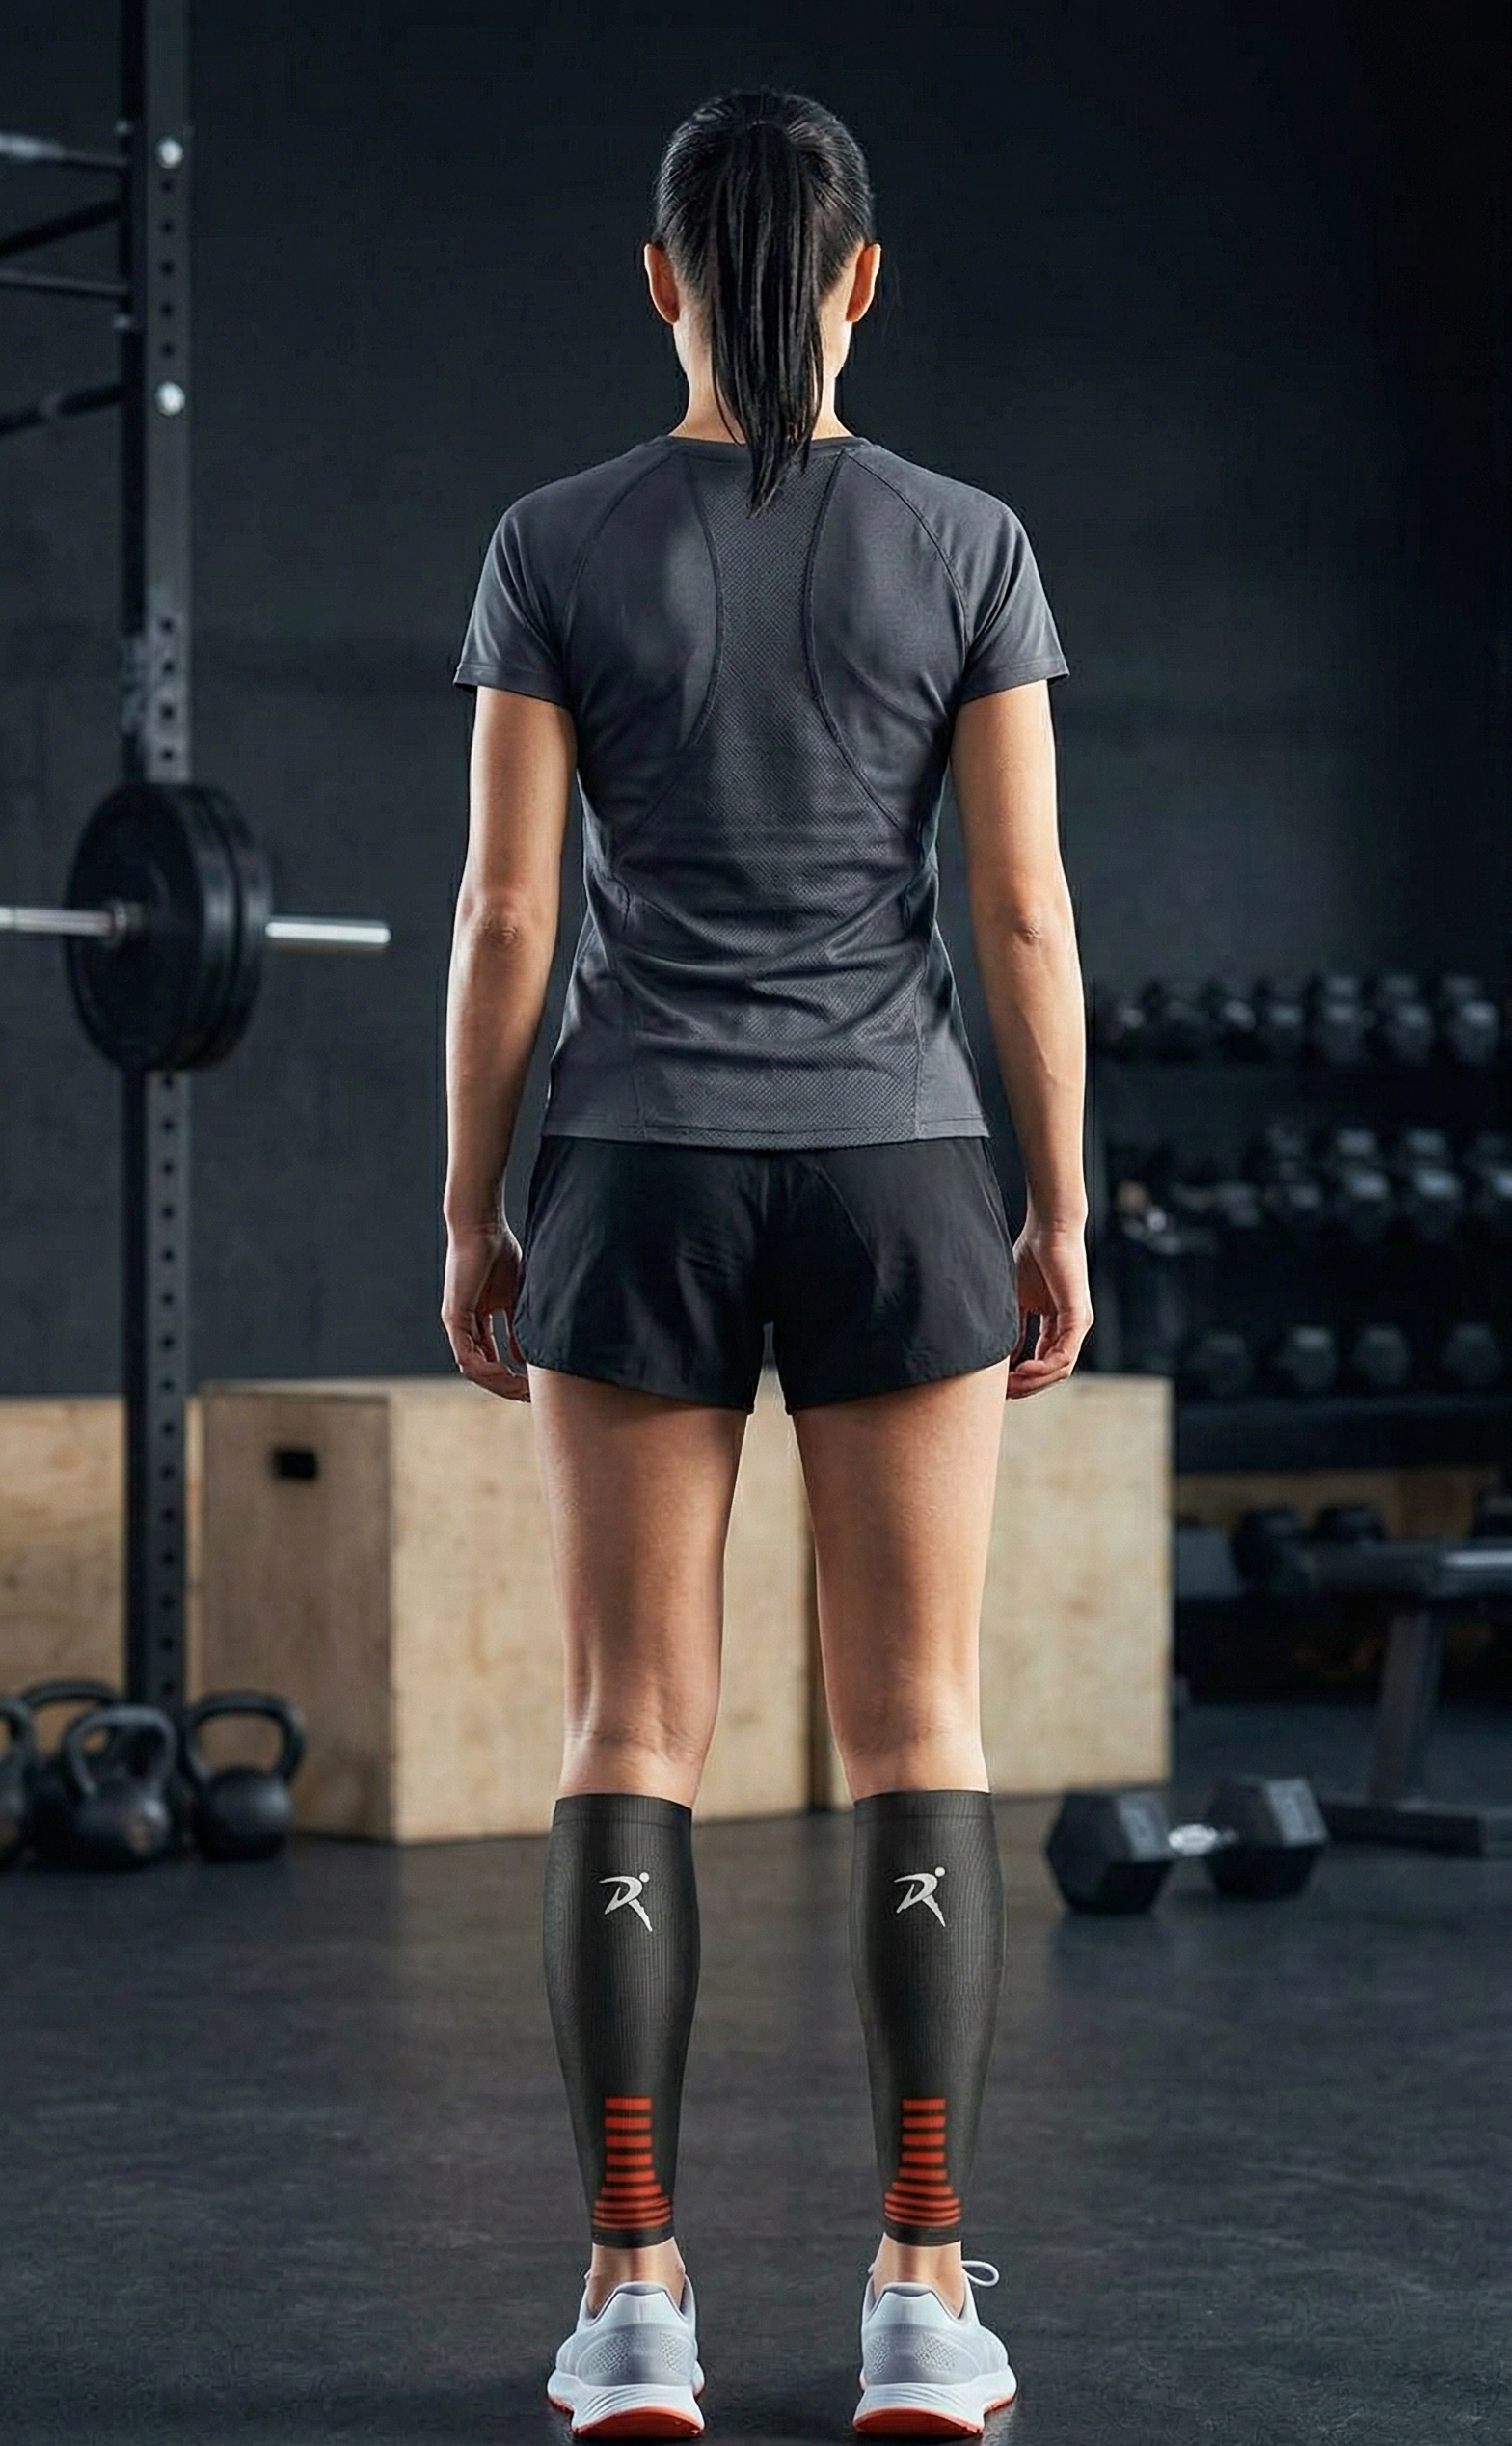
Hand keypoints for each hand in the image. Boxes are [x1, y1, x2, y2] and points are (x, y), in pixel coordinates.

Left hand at [441, 1222, 530, 1401]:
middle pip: (482, 1370)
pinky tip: (506, 1373)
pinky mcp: (454, 1316)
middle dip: (507, 1386)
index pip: (491, 1359)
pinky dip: (486, 1368)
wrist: (484, 1227)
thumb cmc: (501, 1253)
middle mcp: (464, 1326)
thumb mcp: (516, 1299)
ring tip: (521, 1389)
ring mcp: (457, 1323)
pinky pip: (466, 1354)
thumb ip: (519, 1328)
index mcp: (477, 1321)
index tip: (534, 1387)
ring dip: (498, 1383)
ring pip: (473, 1368)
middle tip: (530, 1396)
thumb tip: (526, 1360)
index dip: (512, 1377)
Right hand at [1007, 1222, 1092, 1397]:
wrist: (1048, 1228)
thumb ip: (1012, 1331)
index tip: (996, 1387)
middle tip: (1000, 1394)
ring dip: (1033, 1382)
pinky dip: (1043, 1367)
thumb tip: (1003, 1361)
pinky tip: (1022, 1370)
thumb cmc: (1031, 1256)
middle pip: (1051, 1373)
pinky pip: (1064, 1354)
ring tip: (1009, 1385)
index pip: (1041, 1363)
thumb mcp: (1016, 1302)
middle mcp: (1071, 1329)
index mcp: (1057, 1326)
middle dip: (1025, 1387)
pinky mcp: (1079, 1317)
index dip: (1020, 1378)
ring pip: (1059, 1369)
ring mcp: (1077, 1325)